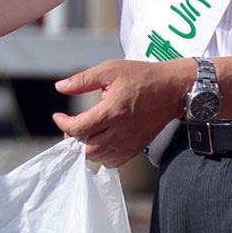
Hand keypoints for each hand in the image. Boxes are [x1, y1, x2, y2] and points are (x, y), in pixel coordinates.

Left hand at [51, 58, 190, 167]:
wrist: (172, 89)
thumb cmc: (141, 77)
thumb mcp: (110, 70)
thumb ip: (83, 80)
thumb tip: (60, 87)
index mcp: (111, 112)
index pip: (79, 128)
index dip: (63, 123)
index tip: (59, 116)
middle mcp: (120, 132)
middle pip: (86, 149)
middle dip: (73, 138)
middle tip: (72, 126)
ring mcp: (129, 143)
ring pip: (98, 158)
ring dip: (86, 147)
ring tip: (85, 132)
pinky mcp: (135, 148)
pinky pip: (112, 162)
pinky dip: (101, 156)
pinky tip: (100, 141)